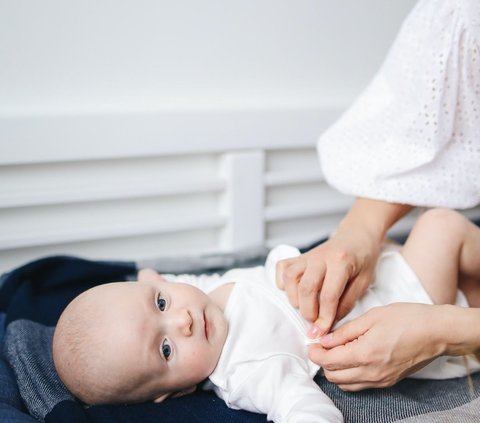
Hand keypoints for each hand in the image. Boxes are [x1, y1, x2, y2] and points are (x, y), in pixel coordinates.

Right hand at [276, 224, 380, 333]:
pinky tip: (295, 291)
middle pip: (306, 289)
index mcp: (341, 261)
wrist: (357, 235)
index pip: (328, 295)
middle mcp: (320, 256)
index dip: (324, 318)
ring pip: (290, 279)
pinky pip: (282, 269)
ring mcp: (307, 255)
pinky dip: (284, 283)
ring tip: (307, 307)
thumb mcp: (364, 281)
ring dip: (295, 299)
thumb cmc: (363, 258)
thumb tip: (329, 323)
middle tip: (315, 322)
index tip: (322, 333)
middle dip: (308, 312)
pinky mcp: (299, 256)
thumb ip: (347, 302)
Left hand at [309, 303, 444, 389]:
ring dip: (335, 370)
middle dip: (323, 361)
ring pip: (345, 384)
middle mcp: (371, 372)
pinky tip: (352, 357)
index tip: (311, 342)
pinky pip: (360, 385)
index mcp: (364, 354)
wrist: (437, 332)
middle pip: (333, 376)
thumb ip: (345, 331)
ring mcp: (380, 380)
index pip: (328, 361)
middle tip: (322, 344)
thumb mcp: (371, 317)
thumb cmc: (406, 319)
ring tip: (336, 350)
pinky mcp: (388, 381)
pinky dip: (349, 375)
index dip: (315, 352)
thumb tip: (324, 339)